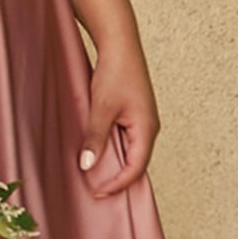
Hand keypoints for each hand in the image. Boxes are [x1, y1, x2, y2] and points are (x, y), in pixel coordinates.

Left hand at [79, 38, 158, 195]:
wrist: (120, 45)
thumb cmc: (115, 73)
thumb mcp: (101, 108)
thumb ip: (94, 138)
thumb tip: (88, 165)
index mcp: (147, 129)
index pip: (136, 168)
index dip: (118, 184)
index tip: (98, 193)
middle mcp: (149, 128)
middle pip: (136, 163)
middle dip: (118, 179)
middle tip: (95, 191)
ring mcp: (143, 121)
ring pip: (132, 152)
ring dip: (116, 166)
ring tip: (96, 177)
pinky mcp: (135, 115)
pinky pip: (128, 141)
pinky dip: (115, 151)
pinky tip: (100, 155)